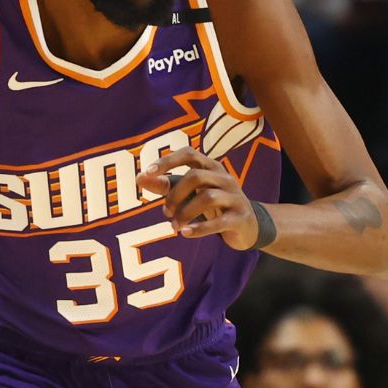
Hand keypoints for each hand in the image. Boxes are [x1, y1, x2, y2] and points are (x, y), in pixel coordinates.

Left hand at [137, 147, 259, 249]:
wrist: (248, 226)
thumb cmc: (213, 205)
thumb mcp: (190, 193)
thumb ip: (166, 185)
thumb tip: (139, 178)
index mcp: (211, 167)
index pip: (189, 154)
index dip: (168, 161)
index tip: (147, 172)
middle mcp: (224, 178)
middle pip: (195, 177)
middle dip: (175, 195)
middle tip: (165, 212)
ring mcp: (235, 197)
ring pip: (207, 197)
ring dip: (184, 213)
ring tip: (175, 226)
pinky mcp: (240, 218)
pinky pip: (219, 221)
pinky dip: (199, 228)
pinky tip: (185, 233)